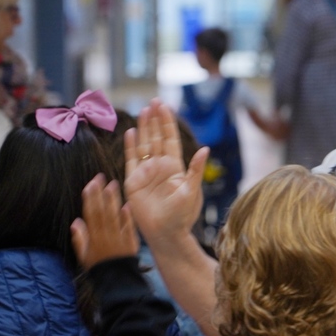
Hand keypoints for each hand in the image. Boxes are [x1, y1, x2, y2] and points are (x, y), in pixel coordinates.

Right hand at [71, 174, 138, 269]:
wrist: (117, 282)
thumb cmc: (98, 268)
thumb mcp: (84, 256)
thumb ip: (80, 239)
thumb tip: (76, 221)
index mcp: (93, 238)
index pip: (91, 214)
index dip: (90, 199)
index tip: (90, 184)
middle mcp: (106, 235)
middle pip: (102, 211)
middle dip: (100, 194)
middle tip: (100, 177)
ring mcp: (119, 237)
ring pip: (115, 216)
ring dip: (114, 200)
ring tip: (113, 184)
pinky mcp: (131, 241)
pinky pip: (129, 227)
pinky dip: (128, 216)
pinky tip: (127, 204)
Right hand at [125, 99, 208, 248]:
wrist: (166, 233)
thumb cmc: (182, 215)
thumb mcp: (192, 191)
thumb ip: (196, 170)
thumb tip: (205, 149)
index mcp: (175, 167)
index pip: (170, 139)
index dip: (167, 123)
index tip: (165, 106)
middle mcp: (160, 166)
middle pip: (156, 137)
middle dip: (155, 120)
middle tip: (153, 101)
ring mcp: (146, 173)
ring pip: (144, 145)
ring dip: (143, 128)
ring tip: (143, 111)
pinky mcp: (133, 181)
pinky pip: (131, 160)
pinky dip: (130, 146)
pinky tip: (131, 132)